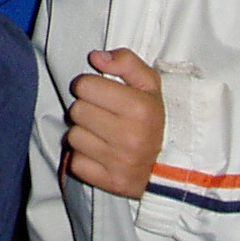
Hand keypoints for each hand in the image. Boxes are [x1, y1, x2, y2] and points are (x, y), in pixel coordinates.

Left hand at [64, 49, 163, 199]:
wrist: (166, 166)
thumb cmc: (150, 119)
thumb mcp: (148, 84)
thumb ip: (125, 62)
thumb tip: (96, 57)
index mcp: (140, 108)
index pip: (85, 85)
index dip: (90, 86)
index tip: (101, 94)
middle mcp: (130, 136)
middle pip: (76, 110)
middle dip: (86, 110)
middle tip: (103, 116)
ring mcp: (119, 162)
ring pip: (73, 137)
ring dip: (84, 134)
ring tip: (103, 136)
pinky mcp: (110, 182)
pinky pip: (76, 163)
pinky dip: (84, 158)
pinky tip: (101, 155)